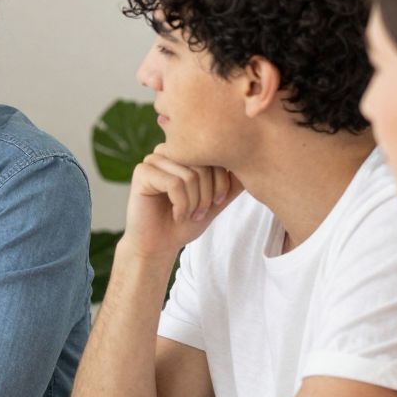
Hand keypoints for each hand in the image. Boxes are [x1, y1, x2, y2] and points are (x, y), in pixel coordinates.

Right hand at [120, 143, 239, 259]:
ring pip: (189, 176)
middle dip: (207, 196)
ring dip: (194, 203)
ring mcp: (153, 160)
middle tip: (199, 213)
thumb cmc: (185, 222)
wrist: (158, 245)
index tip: (214, 204)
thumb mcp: (215, 200)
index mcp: (186, 152)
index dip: (221, 185)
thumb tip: (254, 164)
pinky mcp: (141, 172)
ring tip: (187, 215)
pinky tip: (176, 215)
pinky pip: (174, 184)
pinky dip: (181, 206)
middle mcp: (169, 151)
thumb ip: (231, 183)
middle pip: (203, 165)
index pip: (216, 157)